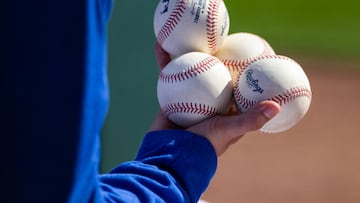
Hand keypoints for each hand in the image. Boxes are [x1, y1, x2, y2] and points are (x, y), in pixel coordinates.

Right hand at [150, 43, 280, 155]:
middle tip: (215, 41)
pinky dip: (166, 63)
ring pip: (189, 71)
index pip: (234, 82)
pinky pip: (169, 76)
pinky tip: (164, 49)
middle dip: (212, 57)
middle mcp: (208, 101)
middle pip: (211, 73)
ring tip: (188, 40)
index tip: (242, 51)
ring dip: (187, 56)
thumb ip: (252, 119)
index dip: (238, 67)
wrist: (172, 155)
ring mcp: (189, 97)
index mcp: (225, 108)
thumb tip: (277, 105)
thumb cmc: (205, 144)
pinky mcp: (171, 96)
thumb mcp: (231, 129)